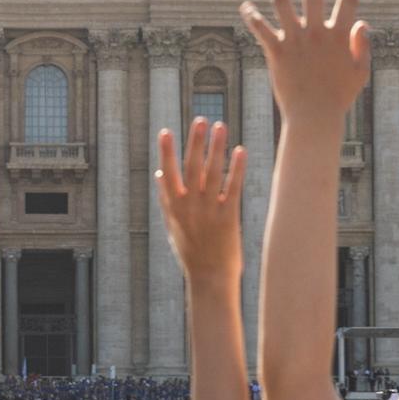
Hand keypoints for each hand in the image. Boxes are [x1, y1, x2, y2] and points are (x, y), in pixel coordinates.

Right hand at [157, 118, 247, 277]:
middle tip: (200, 120)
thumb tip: (158, 175)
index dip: (166, 153)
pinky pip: (231, 187)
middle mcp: (188, 207)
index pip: (167, 174)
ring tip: (219, 126)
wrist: (209, 279)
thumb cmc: (191, 252)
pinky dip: (235, 168)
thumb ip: (165, 200)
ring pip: (210, 172)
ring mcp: (207, 211)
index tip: (165, 132)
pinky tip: (239, 151)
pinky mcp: (227, 217)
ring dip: (215, 147)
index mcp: (173, 208)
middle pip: (190, 167)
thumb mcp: (172, 226)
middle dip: (194, 142)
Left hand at [239, 0, 368, 124]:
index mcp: (340, 36)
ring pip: (282, 3)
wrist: (313, 117)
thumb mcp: (360, 73)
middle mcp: (316, 33)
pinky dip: (251, 15)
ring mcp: (295, 41)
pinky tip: (245, 7)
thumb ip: (364, 46)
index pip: (348, 0)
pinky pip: (260, 28)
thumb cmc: (338, 97)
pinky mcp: (276, 52)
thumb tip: (362, 22)